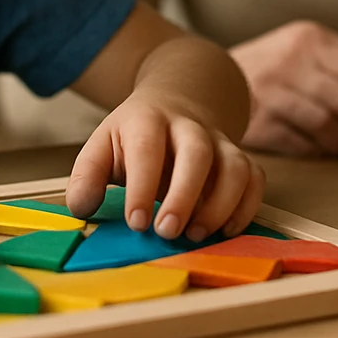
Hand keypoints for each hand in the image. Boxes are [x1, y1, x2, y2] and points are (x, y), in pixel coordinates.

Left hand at [65, 95, 264, 242]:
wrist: (175, 102)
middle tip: (168, 232)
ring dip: (220, 205)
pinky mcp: (240, 158)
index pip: (147, 148)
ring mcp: (219, 142)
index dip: (143, 186)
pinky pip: (255, 179)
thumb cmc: (134, 136)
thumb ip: (86, 176)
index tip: (136, 222)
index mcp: (147, 120)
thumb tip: (82, 208)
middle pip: (197, 153)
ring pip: (235, 166)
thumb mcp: (102, 146)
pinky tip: (225, 230)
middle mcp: (188, 127)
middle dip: (185, 195)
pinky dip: (247, 207)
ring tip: (196, 235)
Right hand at [230, 21, 337, 155]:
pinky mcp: (254, 118)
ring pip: (327, 123)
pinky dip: (319, 152)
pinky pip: (300, 141)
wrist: (204, 76)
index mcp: (309, 38)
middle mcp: (288, 57)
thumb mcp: (305, 52)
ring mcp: (268, 87)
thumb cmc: (272, 71)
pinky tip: (321, 152)